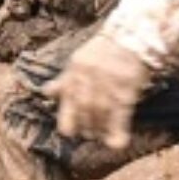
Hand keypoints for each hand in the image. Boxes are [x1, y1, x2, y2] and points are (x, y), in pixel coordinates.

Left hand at [41, 30, 150, 149]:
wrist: (131, 36)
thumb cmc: (104, 50)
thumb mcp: (80, 60)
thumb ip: (65, 79)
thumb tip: (46, 92)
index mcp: (75, 69)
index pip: (65, 100)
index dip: (67, 119)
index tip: (70, 130)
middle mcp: (88, 77)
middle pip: (82, 110)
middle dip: (85, 126)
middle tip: (89, 133)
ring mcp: (107, 84)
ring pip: (98, 116)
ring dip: (99, 130)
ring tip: (101, 135)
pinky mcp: (125, 91)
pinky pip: (119, 117)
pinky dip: (116, 134)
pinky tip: (115, 144)